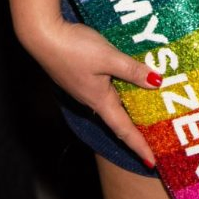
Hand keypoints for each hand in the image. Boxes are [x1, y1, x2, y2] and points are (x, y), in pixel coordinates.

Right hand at [23, 16, 158, 165]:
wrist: (42, 36)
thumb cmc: (74, 48)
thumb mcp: (109, 57)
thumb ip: (132, 70)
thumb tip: (156, 83)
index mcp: (99, 100)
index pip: (123, 129)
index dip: (139, 146)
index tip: (152, 162)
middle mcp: (91, 98)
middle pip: (118, 119)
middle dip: (136, 130)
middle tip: (154, 138)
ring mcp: (83, 87)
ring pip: (111, 102)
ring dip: (128, 109)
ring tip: (145, 112)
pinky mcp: (79, 75)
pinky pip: (104, 88)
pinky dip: (119, 90)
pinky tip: (125, 82)